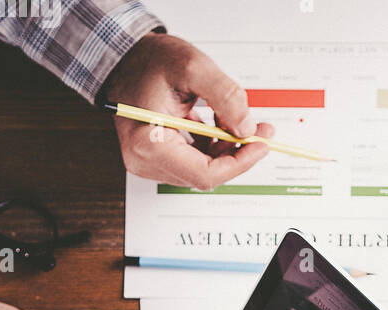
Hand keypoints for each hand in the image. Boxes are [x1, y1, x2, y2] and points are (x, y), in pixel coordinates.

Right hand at [101, 32, 274, 190]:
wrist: (126, 56)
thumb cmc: (149, 60)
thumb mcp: (193, 67)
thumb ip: (226, 97)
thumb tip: (247, 129)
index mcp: (149, 143)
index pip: (206, 174)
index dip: (240, 162)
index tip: (260, 144)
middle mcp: (144, 159)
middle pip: (207, 174)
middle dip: (236, 153)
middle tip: (258, 131)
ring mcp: (148, 161)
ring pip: (204, 169)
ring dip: (225, 148)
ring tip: (234, 120)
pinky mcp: (156, 157)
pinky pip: (194, 161)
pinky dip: (212, 145)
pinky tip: (216, 124)